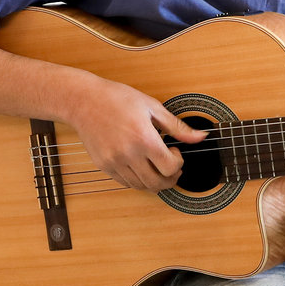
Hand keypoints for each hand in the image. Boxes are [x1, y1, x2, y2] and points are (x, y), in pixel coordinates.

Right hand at [71, 76, 207, 190]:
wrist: (83, 101)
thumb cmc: (117, 99)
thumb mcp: (153, 107)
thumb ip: (178, 127)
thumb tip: (201, 137)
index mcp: (144, 139)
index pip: (170, 167)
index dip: (179, 162)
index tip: (175, 151)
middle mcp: (128, 154)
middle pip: (157, 183)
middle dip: (171, 178)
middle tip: (172, 167)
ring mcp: (114, 162)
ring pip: (141, 186)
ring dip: (154, 181)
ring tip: (157, 167)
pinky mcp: (103, 165)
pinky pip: (125, 183)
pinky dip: (138, 180)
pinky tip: (141, 166)